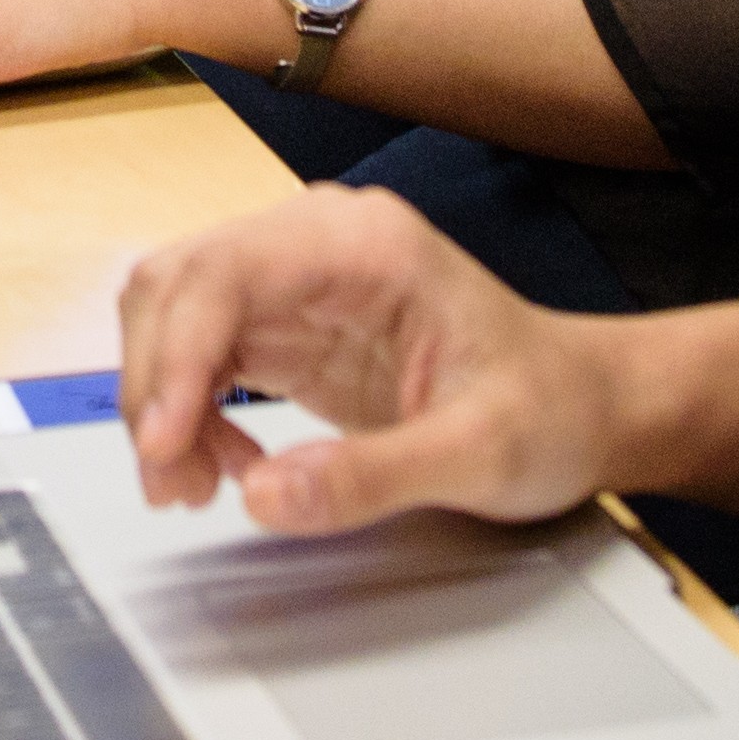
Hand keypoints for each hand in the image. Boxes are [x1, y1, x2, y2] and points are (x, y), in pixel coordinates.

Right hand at [113, 185, 635, 529]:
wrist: (584, 407)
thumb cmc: (552, 406)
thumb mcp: (480, 454)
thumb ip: (372, 477)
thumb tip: (265, 496)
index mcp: (365, 243)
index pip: (226, 273)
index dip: (175, 355)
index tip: (164, 440)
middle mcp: (318, 244)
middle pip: (179, 285)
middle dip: (155, 385)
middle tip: (171, 480)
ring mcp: (296, 282)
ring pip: (174, 317)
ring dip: (162, 402)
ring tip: (192, 485)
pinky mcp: (286, 327)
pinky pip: (199, 356)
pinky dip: (187, 413)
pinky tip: (223, 466)